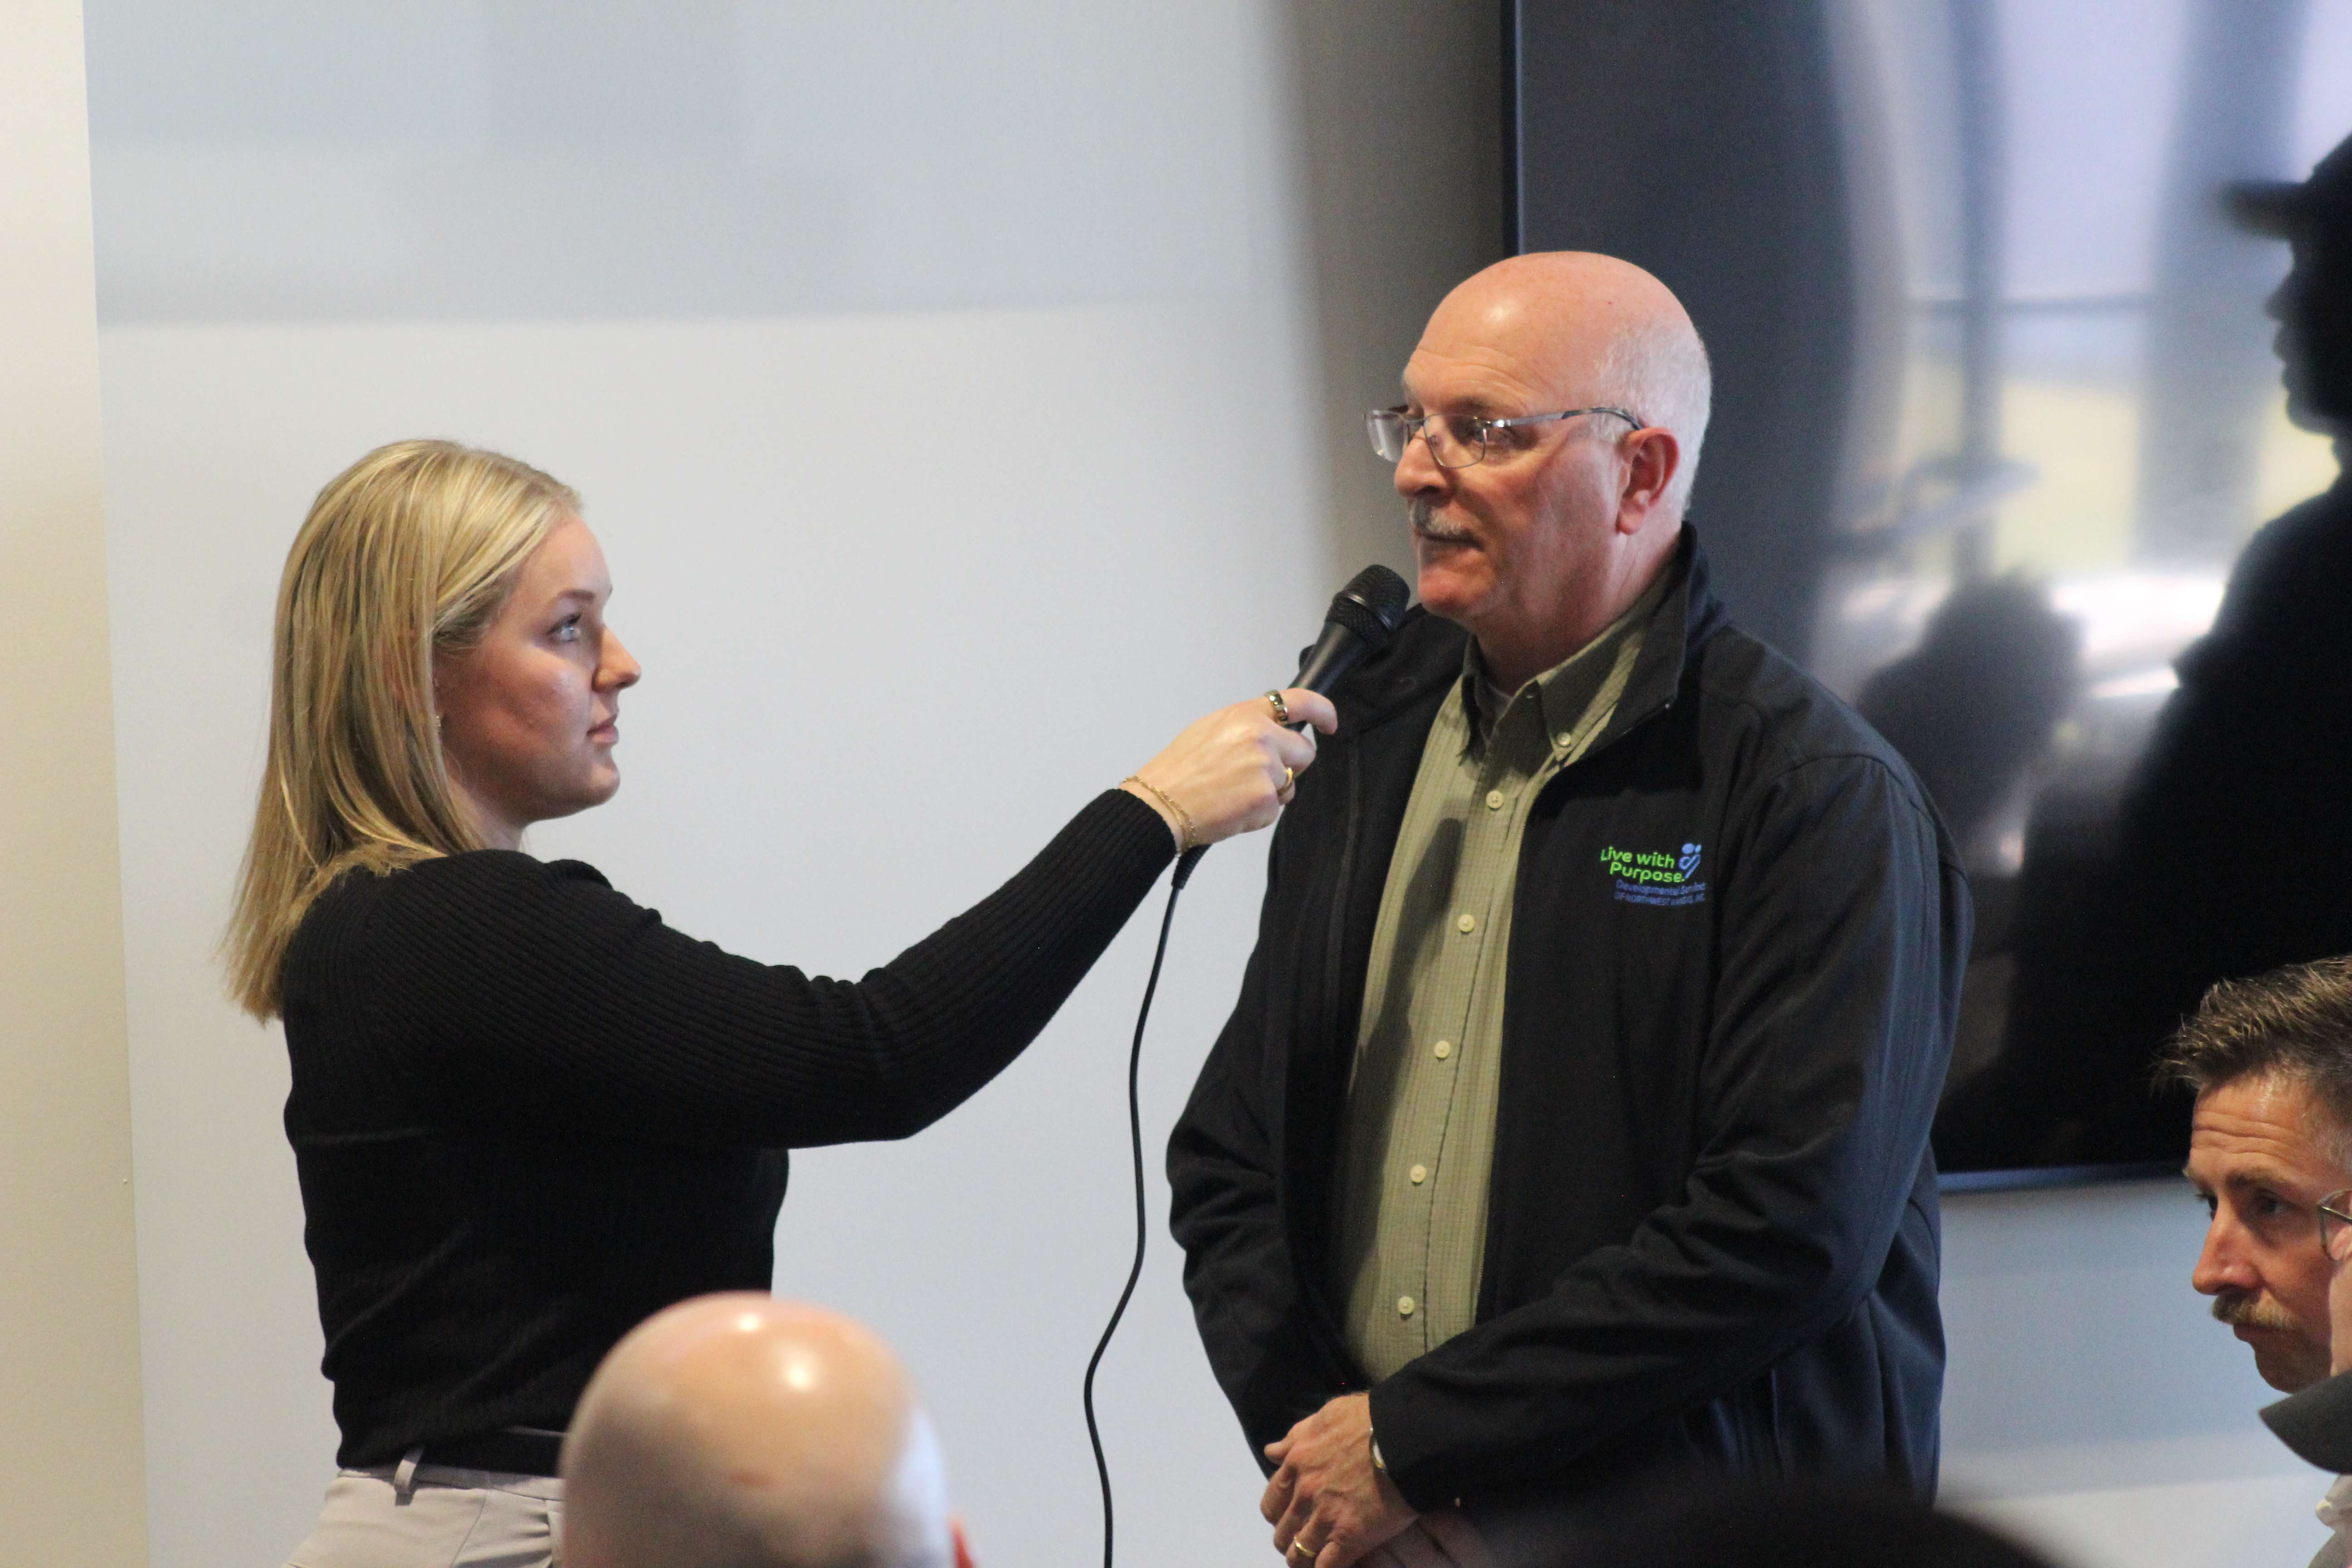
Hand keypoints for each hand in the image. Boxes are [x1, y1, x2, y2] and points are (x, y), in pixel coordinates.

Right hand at [1125, 687, 1336, 850]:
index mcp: (1246, 715)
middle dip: (1290, 766)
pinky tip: (1232, 807)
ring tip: (1233, 792)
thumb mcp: (1211, 729)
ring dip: (1270, 792)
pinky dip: (1258, 814)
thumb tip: (1274, 734)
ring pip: (1290, 783)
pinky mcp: (1266, 798)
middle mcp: (1261, 736)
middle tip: (1257, 776)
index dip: (1322, 712)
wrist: (1161, 803)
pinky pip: (1276, 809)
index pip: (1300, 702)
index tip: (1329, 723)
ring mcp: (1266, 768)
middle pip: (1304, 752)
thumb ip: (1247, 727)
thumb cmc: (1179, 770)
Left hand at [1260, 1393, 1415, 1567]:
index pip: (1273, 1499)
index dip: (1278, 1513)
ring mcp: (1325, 1517)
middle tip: (1301, 1542)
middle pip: (1283, 1530)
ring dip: (1301, 1560)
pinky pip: (1325, 1567)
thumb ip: (1297, 1436)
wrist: (1404, 1437)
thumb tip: (1271, 1451)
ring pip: (1299, 1553)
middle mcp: (1305, 1493)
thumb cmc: (1369, 1419)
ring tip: (1312, 1561)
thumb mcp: (1326, 1416)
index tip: (1287, 1518)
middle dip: (1288, 1539)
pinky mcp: (1349, 1538)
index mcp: (1297, 1462)